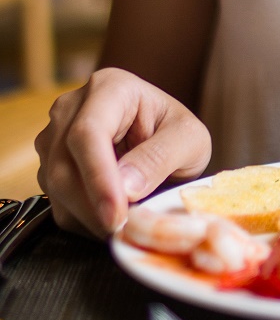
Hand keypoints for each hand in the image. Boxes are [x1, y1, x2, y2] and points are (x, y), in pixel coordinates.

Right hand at [35, 68, 210, 237]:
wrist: (164, 137)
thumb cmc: (178, 133)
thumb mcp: (189, 140)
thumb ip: (160, 157)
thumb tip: (126, 187)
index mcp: (109, 89)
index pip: (88, 133)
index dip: (99, 178)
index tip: (117, 214)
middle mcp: (71, 108)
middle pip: (64, 164)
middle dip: (93, 206)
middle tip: (126, 230)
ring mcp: (55, 136)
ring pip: (55, 186)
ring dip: (88, 216)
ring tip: (126, 226)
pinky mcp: (50, 164)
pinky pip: (57, 201)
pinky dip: (84, 220)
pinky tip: (112, 221)